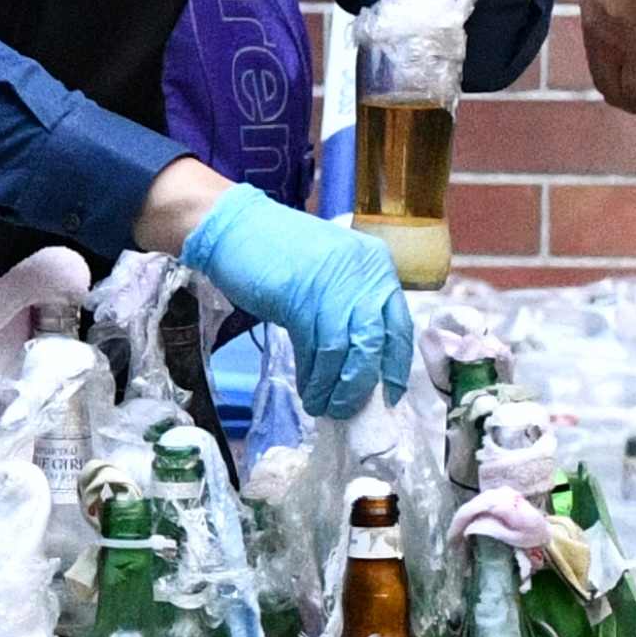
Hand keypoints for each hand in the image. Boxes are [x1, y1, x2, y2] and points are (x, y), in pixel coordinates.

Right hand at [179, 182, 414, 411]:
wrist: (237, 228)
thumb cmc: (285, 253)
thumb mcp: (333, 275)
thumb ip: (353, 308)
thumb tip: (364, 365)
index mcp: (377, 265)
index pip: (399, 325)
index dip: (395, 366)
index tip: (389, 395)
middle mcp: (362, 273)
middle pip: (374, 343)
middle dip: (362, 384)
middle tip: (349, 408)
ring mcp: (331, 284)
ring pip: (343, 351)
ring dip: (333, 387)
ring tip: (323, 406)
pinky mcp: (300, 297)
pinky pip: (313, 349)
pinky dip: (312, 376)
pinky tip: (308, 391)